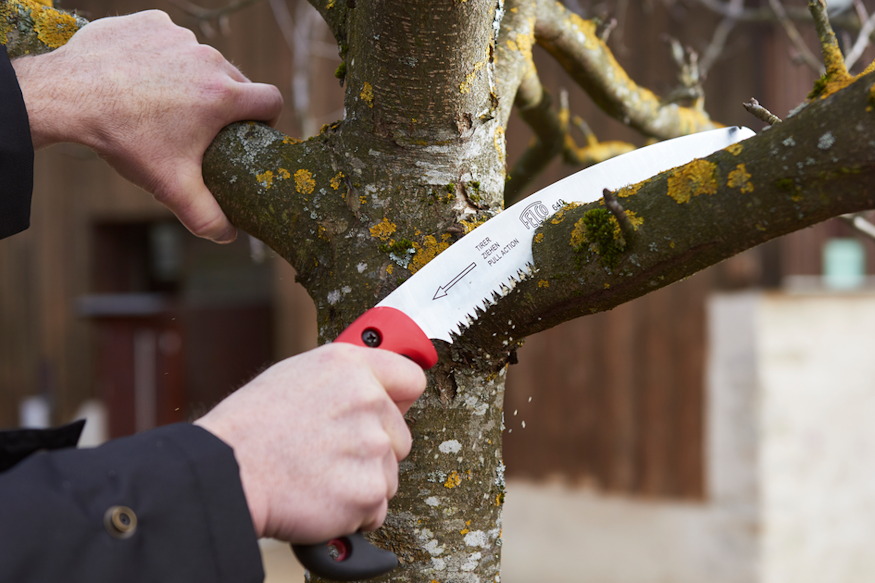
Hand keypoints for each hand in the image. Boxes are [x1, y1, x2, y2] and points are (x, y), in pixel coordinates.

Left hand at [11, 10, 282, 242]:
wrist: (70, 95)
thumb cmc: (125, 139)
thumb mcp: (171, 185)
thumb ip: (206, 216)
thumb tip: (228, 236)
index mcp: (223, 95)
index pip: (271, 100)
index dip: (266, 117)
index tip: (249, 130)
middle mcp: (208, 59)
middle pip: (236, 79)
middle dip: (224, 101)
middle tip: (198, 125)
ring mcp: (179, 36)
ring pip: (201, 59)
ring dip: (192, 77)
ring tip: (163, 101)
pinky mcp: (152, 22)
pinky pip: (170, 39)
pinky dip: (162, 56)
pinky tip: (142, 75)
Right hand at [194, 344, 426, 542]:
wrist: (227, 473)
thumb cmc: (251, 427)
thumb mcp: (295, 375)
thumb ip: (344, 379)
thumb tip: (376, 392)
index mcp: (351, 367)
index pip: (411, 379)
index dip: (400, 399)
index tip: (394, 408)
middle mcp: (369, 401)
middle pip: (400, 437)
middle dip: (373, 450)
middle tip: (330, 453)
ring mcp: (372, 448)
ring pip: (388, 475)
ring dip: (361, 482)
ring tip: (319, 475)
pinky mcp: (369, 492)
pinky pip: (376, 509)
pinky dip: (353, 513)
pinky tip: (321, 496)